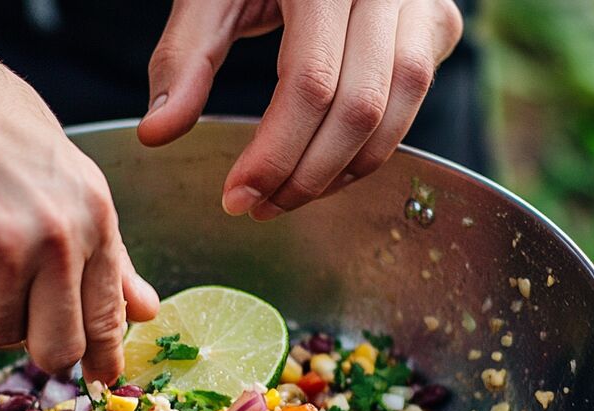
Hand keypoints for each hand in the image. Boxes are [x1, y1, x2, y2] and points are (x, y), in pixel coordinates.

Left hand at [137, 0, 462, 219]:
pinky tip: (326, 168)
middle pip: (359, 108)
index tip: (236, 197)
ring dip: (343, 171)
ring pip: (397, 111)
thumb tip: (157, 133)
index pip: (310, 84)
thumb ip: (185, 58)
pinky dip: (371, 146)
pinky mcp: (437, 20)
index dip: (275, 153)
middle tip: (259, 207)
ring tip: (288, 196)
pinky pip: (413, 99)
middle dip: (307, 176)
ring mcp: (420, 3)